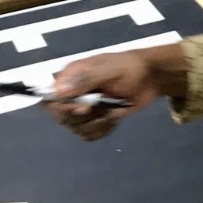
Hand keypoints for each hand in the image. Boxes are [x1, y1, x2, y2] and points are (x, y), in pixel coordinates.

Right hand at [46, 50, 161, 140]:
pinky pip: (90, 134)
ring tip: (113, 112)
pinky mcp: (95, 119)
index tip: (83, 109)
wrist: (151, 78)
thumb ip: (86, 81)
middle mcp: (72, 94)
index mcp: (70, 77)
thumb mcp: (109, 70)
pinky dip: (103, 130)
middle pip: (62, 118)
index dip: (63, 109)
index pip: (51, 99)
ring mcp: (84, 108)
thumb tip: (58, 91)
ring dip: (96, 125)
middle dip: (84, 118)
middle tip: (102, 109)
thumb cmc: (130, 68)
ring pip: (76, 128)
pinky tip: (114, 118)